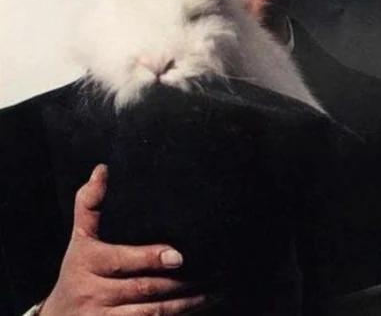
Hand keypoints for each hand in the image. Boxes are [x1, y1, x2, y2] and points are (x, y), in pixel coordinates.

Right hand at [41, 164, 206, 314]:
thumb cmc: (77, 271)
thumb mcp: (79, 238)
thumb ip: (90, 204)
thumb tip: (102, 169)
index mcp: (89, 262)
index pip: (122, 260)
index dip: (151, 258)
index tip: (178, 256)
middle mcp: (94, 292)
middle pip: (143, 288)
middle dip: (180, 283)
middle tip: (212, 272)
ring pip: (151, 313)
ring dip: (185, 304)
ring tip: (213, 291)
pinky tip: (196, 309)